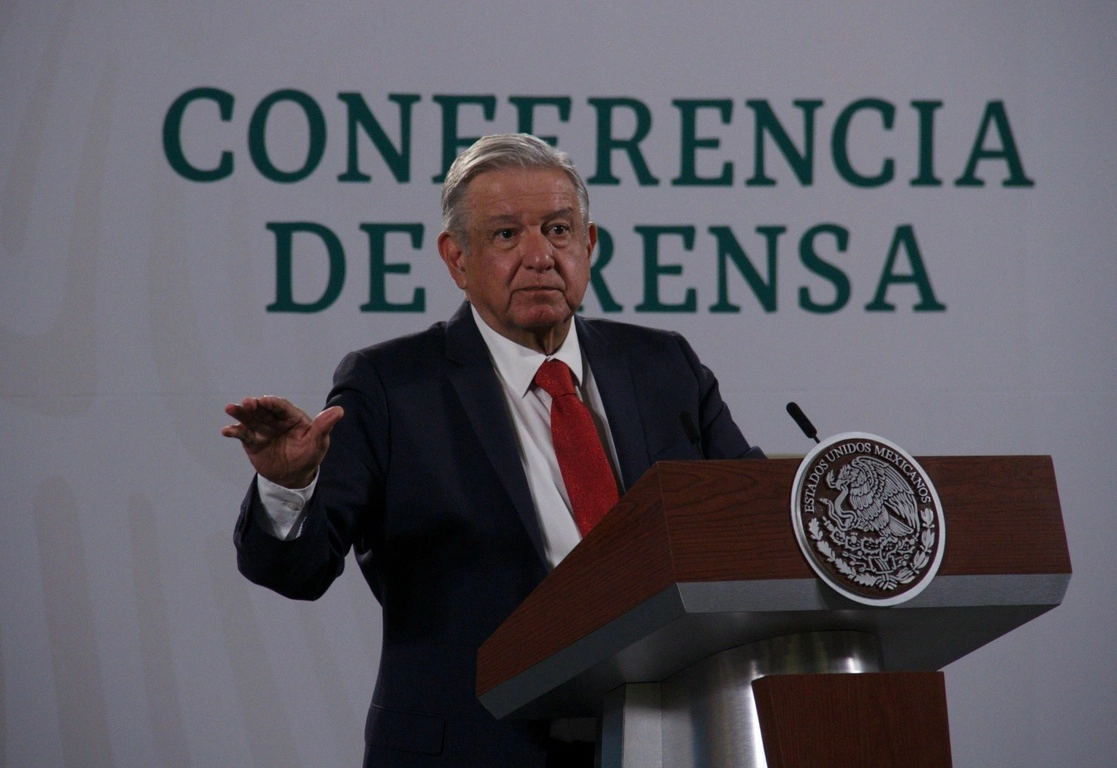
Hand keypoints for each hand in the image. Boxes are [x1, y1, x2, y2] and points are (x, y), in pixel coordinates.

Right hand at [221, 396, 343, 488]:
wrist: (294, 476)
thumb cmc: (309, 455)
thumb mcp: (318, 442)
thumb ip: (324, 426)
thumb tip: (339, 410)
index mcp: (292, 417)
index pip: (282, 407)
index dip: (273, 403)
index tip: (265, 400)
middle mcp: (275, 420)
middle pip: (263, 410)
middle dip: (254, 406)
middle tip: (246, 402)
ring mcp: (262, 430)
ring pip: (250, 419)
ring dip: (240, 413)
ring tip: (230, 408)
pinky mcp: (252, 442)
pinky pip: (243, 435)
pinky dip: (234, 432)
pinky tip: (226, 431)